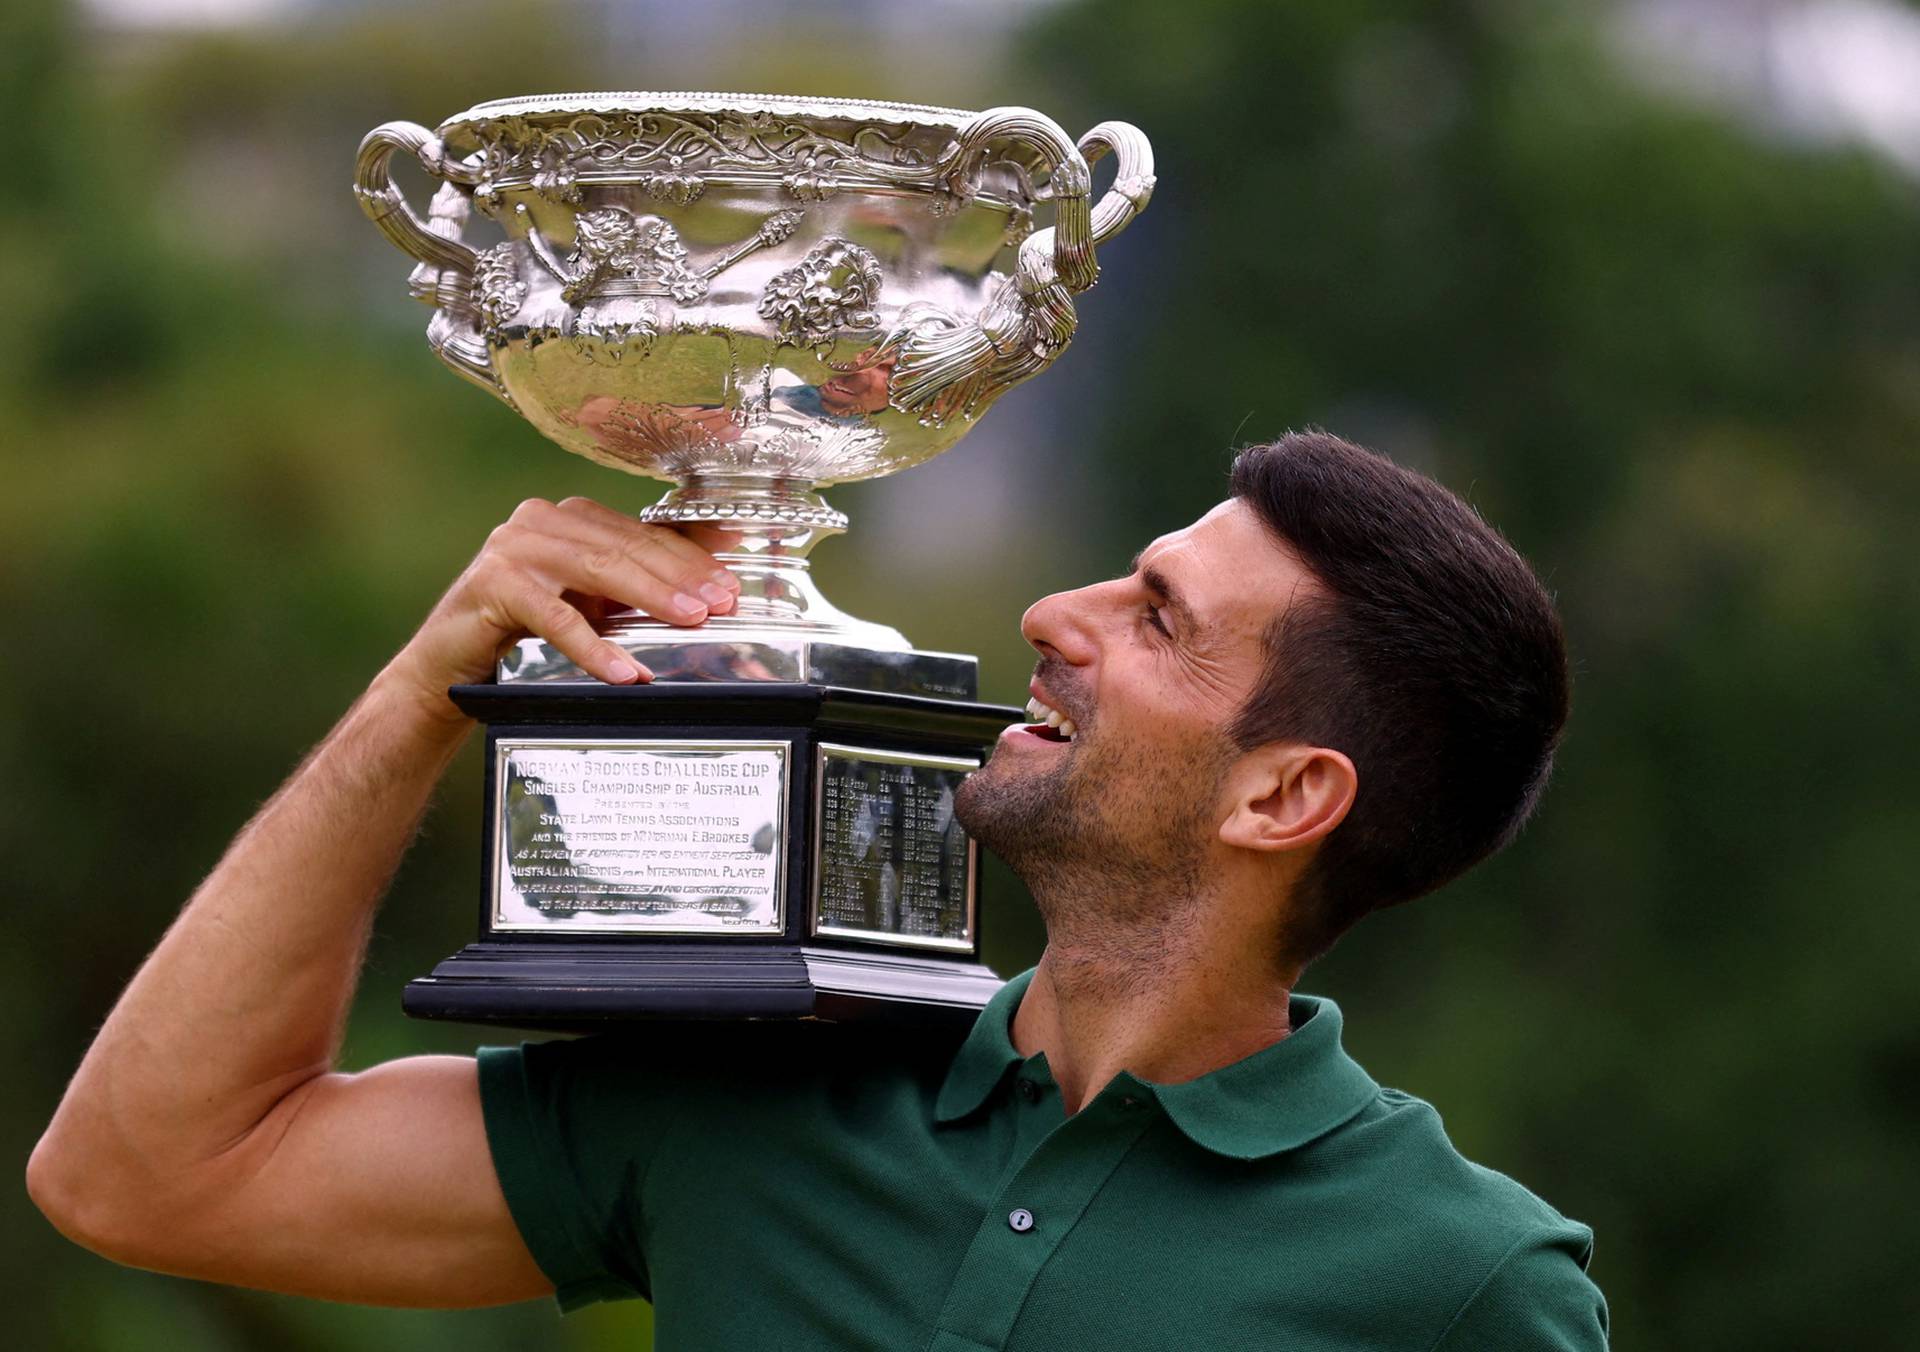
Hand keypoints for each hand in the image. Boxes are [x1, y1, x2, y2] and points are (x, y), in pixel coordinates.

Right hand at [389, 496, 739, 707]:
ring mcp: (514, 547)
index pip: (642, 533)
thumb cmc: (526, 628)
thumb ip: (637, 586)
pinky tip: (623, 671)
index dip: (690, 558)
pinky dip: (593, 646)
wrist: (449, 662)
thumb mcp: (592, 603)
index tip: (729, 584)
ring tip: (690, 622)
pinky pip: (555, 616)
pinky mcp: (493, 584)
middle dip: (680, 576)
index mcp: (571, 516)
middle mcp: (542, 520)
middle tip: (720, 604)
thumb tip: (705, 588)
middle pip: (626, 546)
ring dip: (650, 597)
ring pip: (598, 569)